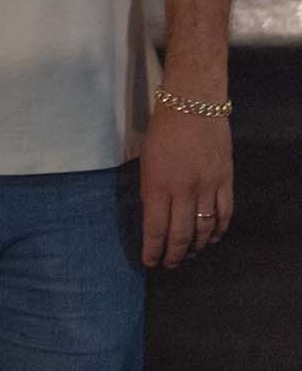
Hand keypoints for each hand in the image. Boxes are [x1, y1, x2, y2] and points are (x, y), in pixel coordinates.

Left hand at [139, 105, 232, 267]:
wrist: (193, 105)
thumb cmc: (162, 130)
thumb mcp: (145, 160)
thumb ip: (150, 189)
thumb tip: (154, 214)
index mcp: (158, 185)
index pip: (155, 228)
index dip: (153, 249)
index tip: (150, 262)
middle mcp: (184, 190)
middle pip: (180, 234)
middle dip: (174, 254)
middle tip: (170, 265)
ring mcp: (208, 186)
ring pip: (204, 228)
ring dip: (196, 246)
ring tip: (188, 255)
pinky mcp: (226, 180)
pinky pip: (225, 213)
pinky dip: (218, 230)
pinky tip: (211, 238)